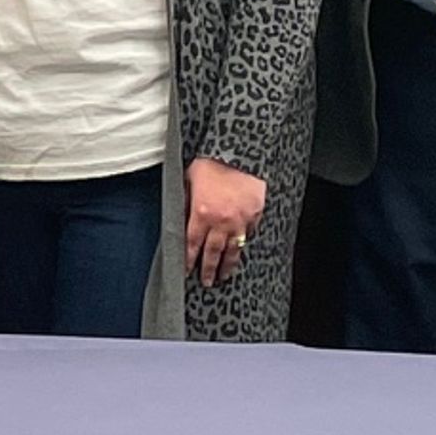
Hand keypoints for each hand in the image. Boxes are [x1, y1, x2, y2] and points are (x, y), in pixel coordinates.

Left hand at [184, 158, 266, 286]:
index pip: (192, 244)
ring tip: (223, 275)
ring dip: (227, 264)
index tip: (187, 270)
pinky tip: (240, 251)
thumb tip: (180, 216)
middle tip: (206, 281)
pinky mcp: (255, 215)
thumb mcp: (189, 180)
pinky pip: (249, 234)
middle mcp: (220, 221)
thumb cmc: (211, 162)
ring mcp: (240, 220)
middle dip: (208, 269)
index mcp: (201, 214)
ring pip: (233, 249)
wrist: (239, 153)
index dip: (189, 259)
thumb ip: (186, 201)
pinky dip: (244, 243)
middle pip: (213, 252)